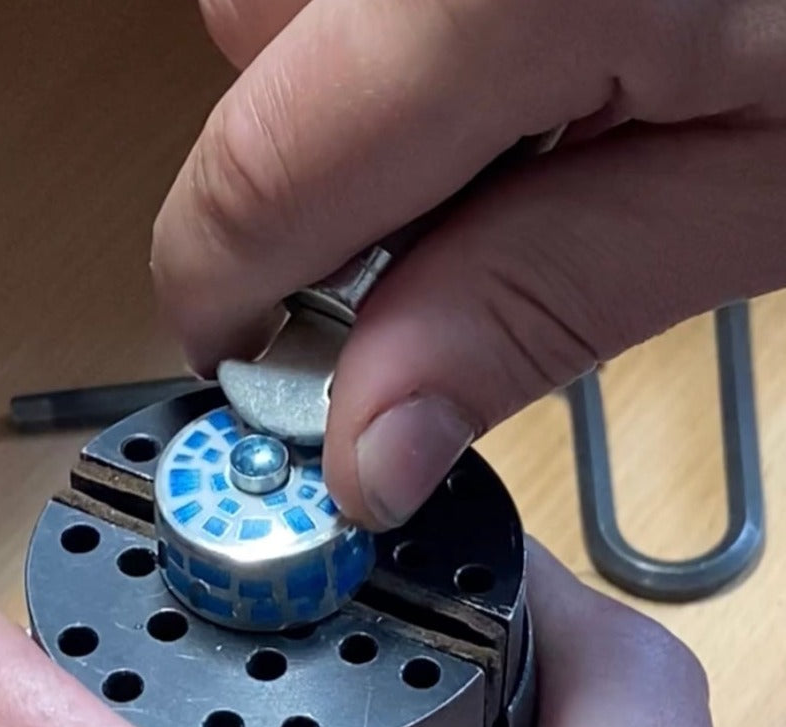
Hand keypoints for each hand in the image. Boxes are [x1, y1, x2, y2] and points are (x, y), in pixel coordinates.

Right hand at [151, 0, 785, 528]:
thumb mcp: (766, 191)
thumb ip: (530, 308)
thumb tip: (367, 445)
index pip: (251, 180)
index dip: (232, 311)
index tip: (279, 386)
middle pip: (242, 39)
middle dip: (309, 164)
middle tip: (443, 220)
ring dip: (359, 73)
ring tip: (522, 106)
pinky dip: (417, 15)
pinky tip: (541, 36)